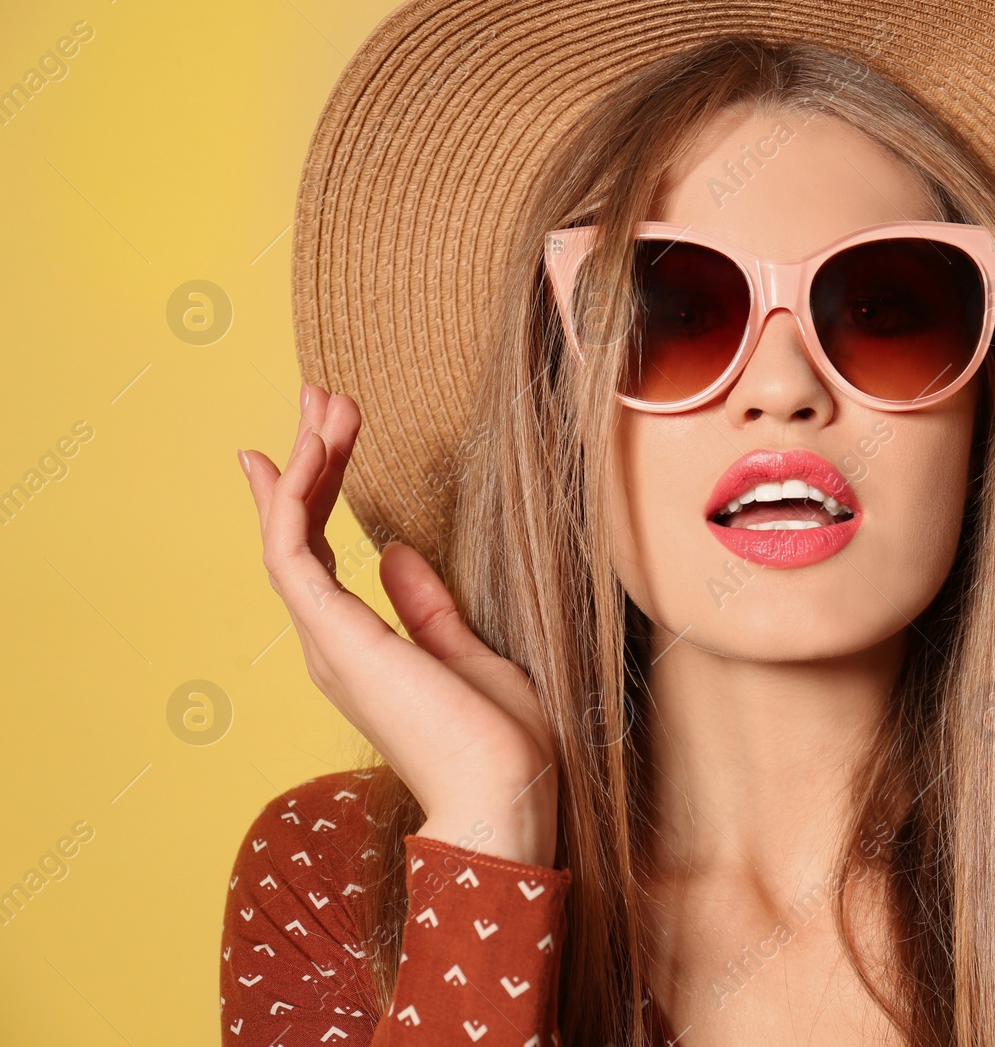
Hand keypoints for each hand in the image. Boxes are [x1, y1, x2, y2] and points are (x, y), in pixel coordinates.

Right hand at [239, 383, 559, 864]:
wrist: (506, 797)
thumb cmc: (500, 744)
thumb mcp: (471, 655)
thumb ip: (429, 608)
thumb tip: (398, 554)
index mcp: (361, 650)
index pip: (320, 560)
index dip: (314, 496)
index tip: (315, 440)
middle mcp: (333, 644)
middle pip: (298, 538)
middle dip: (308, 462)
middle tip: (320, 397)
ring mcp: (329, 642)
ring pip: (289, 536)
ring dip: (302, 464)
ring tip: (324, 403)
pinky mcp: (338, 636)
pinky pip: (294, 553)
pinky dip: (294, 498)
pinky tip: (306, 452)